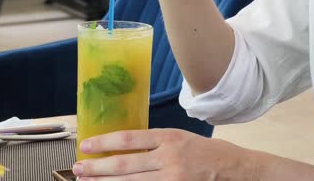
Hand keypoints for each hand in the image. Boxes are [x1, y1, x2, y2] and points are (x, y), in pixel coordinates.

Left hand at [73, 129, 257, 180]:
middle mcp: (169, 157)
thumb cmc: (205, 151)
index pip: (129, 139)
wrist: (235, 170)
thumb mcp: (179, 138)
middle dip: (97, 168)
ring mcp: (173, 178)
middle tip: (78, 169)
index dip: (104, 142)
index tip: (85, 145)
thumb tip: (121, 148)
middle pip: (125, 163)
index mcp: (168, 137)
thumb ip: (153, 143)